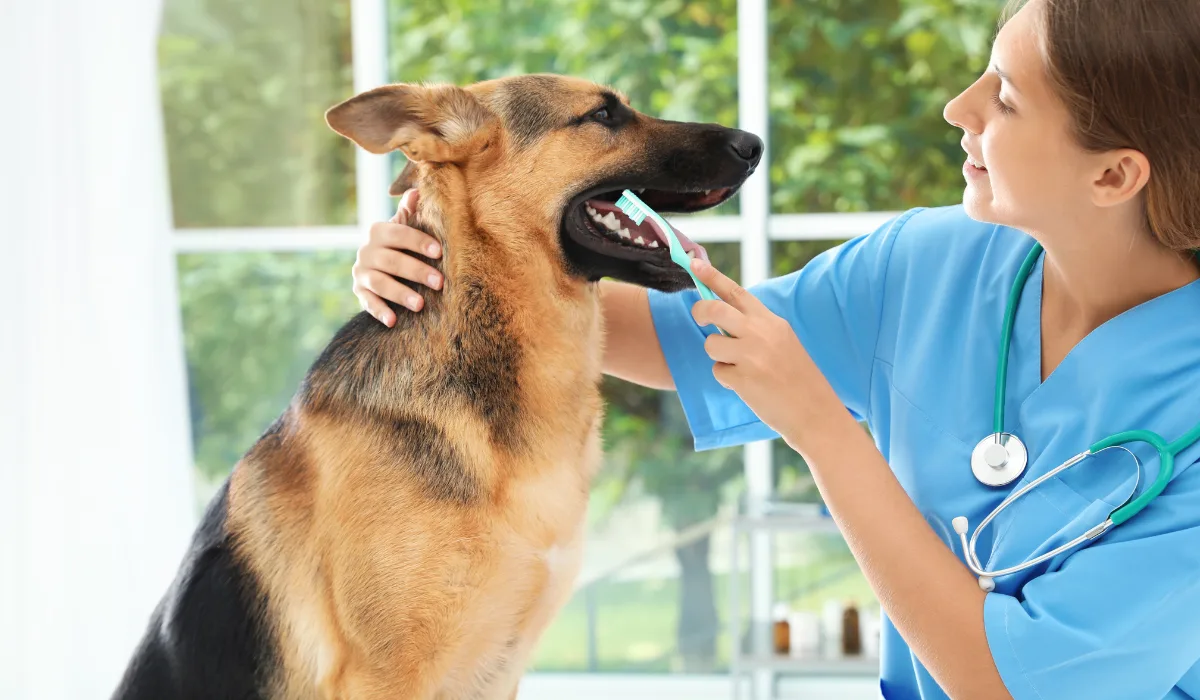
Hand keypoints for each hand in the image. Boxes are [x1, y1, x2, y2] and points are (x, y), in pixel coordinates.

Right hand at [352, 188, 443, 326]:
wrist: (376, 264)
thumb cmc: (400, 244)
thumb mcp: (404, 226)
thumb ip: (410, 211)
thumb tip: (417, 190)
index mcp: (379, 231)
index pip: (399, 234)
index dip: (419, 242)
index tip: (439, 252)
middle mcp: (366, 250)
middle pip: (392, 261)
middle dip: (417, 271)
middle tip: (440, 283)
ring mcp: (361, 272)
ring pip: (380, 282)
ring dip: (400, 294)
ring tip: (421, 305)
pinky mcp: (359, 291)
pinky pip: (367, 302)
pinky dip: (379, 311)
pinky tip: (393, 321)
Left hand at [687, 258, 838, 442]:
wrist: (816, 412)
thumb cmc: (797, 378)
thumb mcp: (783, 342)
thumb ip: (756, 328)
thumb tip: (722, 317)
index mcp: (771, 321)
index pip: (736, 292)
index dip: (712, 276)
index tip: (694, 263)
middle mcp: (761, 333)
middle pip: (714, 309)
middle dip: (699, 311)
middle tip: (699, 318)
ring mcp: (752, 355)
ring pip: (711, 344)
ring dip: (718, 356)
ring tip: (740, 367)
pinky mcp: (744, 378)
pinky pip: (718, 371)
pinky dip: (727, 379)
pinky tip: (748, 386)